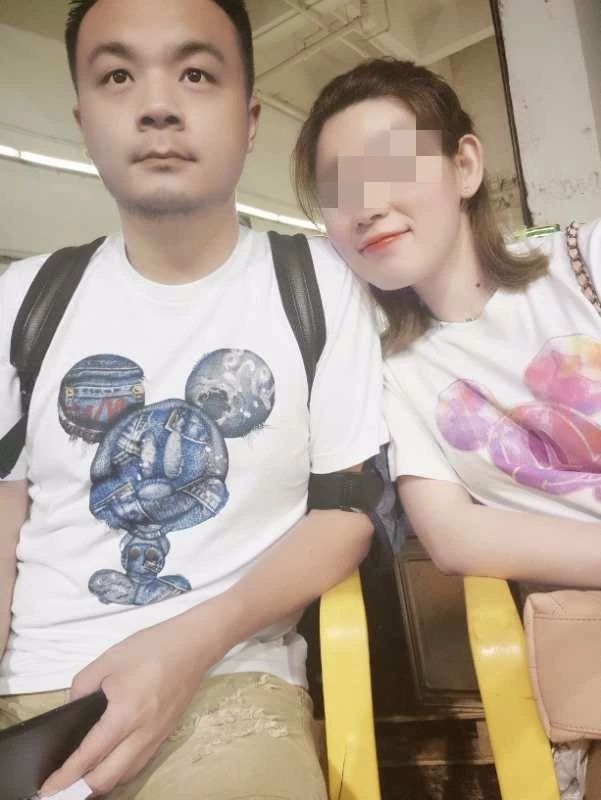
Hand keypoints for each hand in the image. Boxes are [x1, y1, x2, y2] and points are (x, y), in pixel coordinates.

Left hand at [41, 609, 218, 796]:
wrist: (194, 644)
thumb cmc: (151, 648)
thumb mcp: (108, 660)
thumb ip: (83, 686)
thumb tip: (75, 706)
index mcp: (124, 715)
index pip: (89, 756)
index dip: (65, 776)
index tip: (47, 788)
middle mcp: (142, 734)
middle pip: (108, 779)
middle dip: (80, 789)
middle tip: (61, 788)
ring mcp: (156, 737)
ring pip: (125, 775)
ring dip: (102, 783)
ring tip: (82, 779)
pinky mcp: (166, 734)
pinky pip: (139, 764)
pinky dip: (120, 771)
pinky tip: (111, 763)